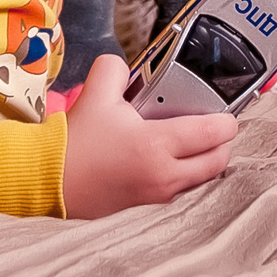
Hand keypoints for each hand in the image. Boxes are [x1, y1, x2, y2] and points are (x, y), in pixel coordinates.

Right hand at [60, 54, 235, 218]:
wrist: (49, 180)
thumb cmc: (75, 143)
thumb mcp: (95, 94)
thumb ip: (114, 69)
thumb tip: (126, 66)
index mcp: (156, 145)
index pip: (213, 133)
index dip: (227, 120)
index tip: (226, 113)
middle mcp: (164, 174)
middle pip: (218, 161)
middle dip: (223, 142)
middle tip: (215, 128)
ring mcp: (159, 196)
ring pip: (204, 179)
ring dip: (207, 162)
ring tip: (195, 144)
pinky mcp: (149, 209)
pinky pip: (183, 192)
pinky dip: (188, 178)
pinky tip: (172, 163)